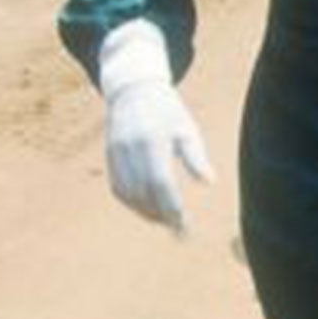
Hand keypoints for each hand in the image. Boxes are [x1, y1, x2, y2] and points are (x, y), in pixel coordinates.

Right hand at [99, 20, 213, 233]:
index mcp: (152, 141)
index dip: (172, 209)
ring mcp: (115, 153)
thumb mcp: (187, 128)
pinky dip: (132, 203)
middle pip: (143, 193)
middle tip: (179, 229)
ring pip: (128, 194)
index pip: (161, 184)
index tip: (185, 228)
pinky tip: (148, 209)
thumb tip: (209, 182)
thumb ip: (195, 156)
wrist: (133, 89)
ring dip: (146, 213)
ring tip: (167, 222)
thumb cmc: (168, 111)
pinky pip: (118, 188)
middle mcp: (129, 149)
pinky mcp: (108, 157)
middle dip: (162, 216)